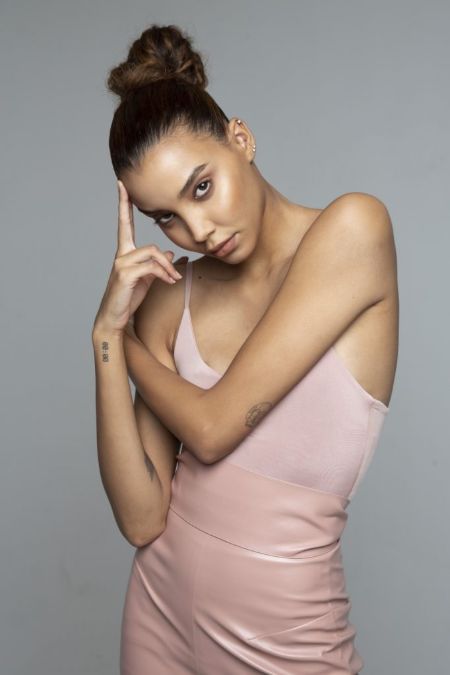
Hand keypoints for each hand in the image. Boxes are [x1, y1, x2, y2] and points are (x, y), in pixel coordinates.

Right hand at [92, 180, 185, 335]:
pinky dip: (164, 274)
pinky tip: (169, 282)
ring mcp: (121, 264)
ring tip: (173, 281)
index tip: (121, 184)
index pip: (125, 223)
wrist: (115, 319)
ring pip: (154, 255)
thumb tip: (170, 254)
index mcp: (125, 253)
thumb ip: (157, 265)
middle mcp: (121, 255)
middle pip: (151, 246)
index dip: (124, 203)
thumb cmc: (128, 298)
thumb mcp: (147, 279)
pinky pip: (152, 267)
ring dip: (168, 270)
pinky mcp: (125, 274)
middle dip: (164, 261)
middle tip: (173, 276)